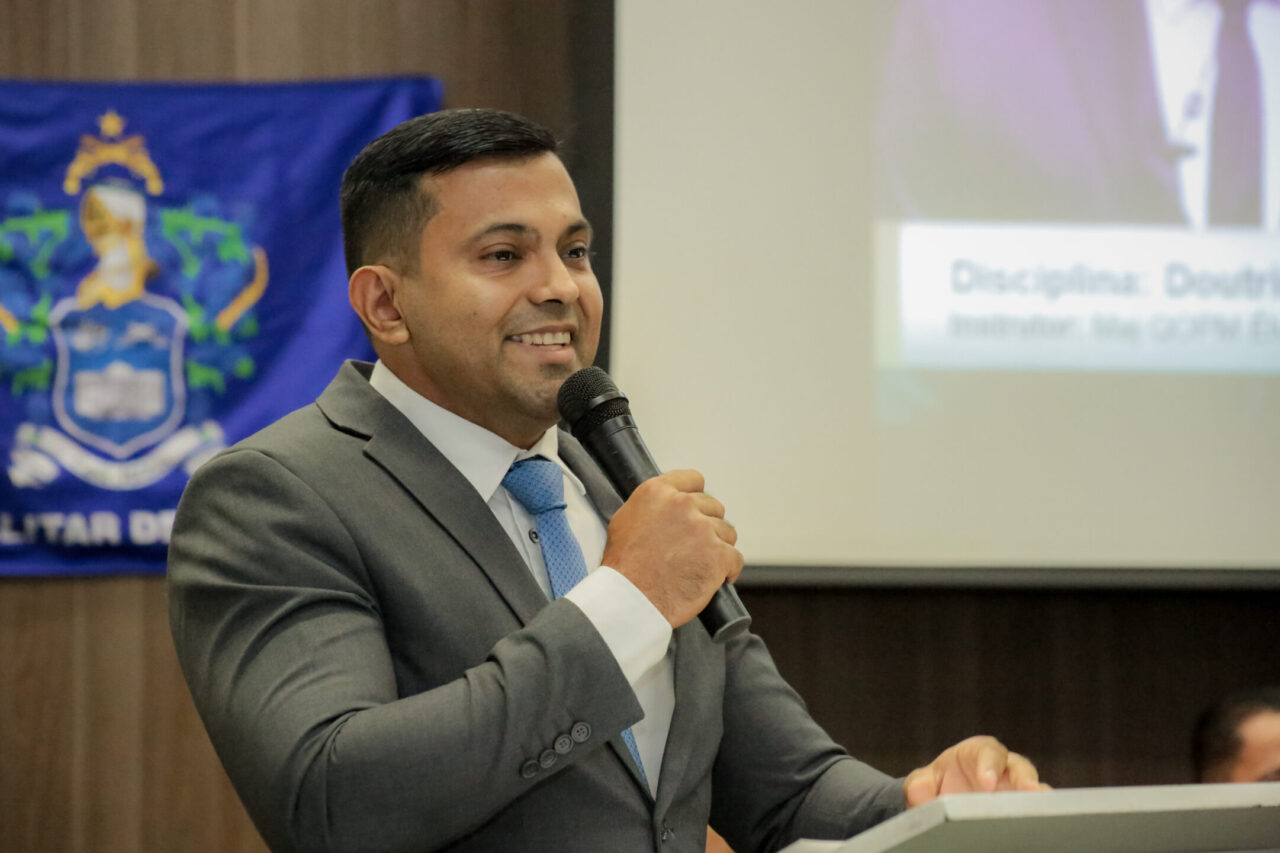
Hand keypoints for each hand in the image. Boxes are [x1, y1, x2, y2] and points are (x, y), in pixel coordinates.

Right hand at [602, 469, 742, 627]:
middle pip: (713, 507)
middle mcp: (682, 505)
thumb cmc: (623, 567)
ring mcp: (702, 529)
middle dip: (706, 527)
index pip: (694, 479)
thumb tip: (668, 505)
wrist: (630, 599)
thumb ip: (652, 506)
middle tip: (692, 548)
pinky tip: (714, 579)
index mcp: (658, 492)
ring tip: (699, 566)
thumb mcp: (625, 520)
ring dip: (717, 549)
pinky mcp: (718, 554)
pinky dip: (728, 570)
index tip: (695, 513)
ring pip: (727, 533)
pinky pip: (735, 558)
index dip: (696, 499)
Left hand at [903, 735, 1047, 806]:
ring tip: (1041, 812)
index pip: (989, 752)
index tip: (987, 783)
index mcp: (980, 752)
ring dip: (1038, 799)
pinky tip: (1038, 826)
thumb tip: (920, 796)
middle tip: (1027, 792)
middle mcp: (1005, 768)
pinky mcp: (1023, 808)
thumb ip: (919, 785)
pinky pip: (1037, 810)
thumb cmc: (937, 784)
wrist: (944, 800)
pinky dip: (1039, 815)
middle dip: (1025, 779)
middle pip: (1021, 768)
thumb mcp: (924, 781)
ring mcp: (1018, 789)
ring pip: (1035, 789)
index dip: (990, 765)